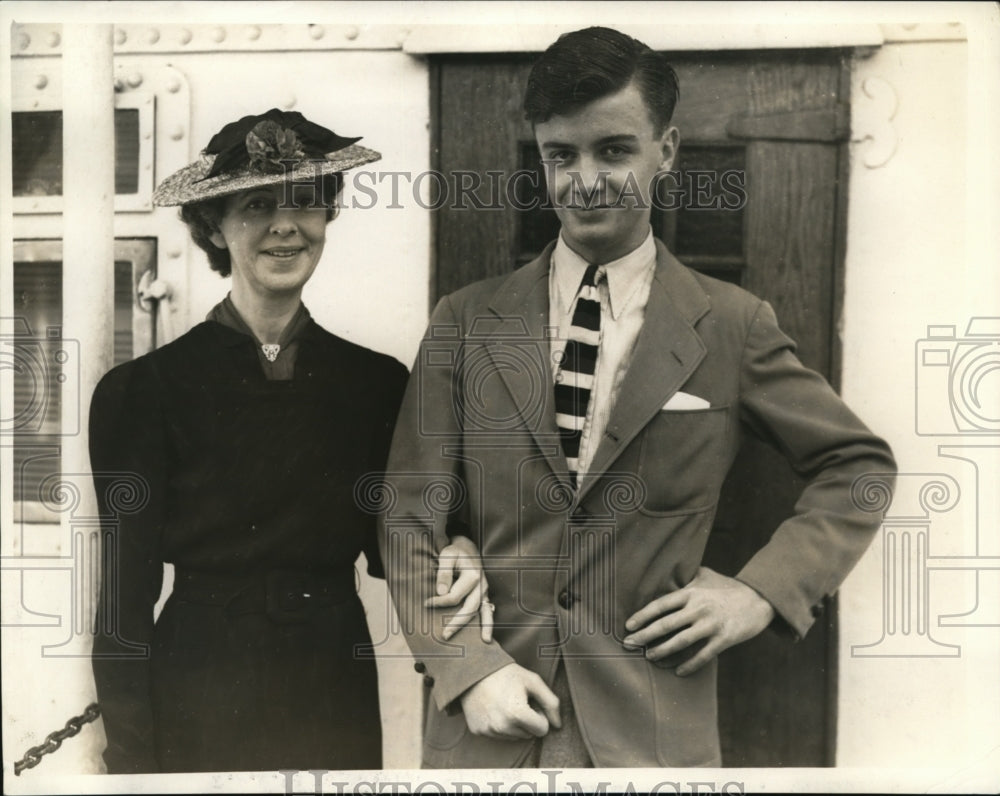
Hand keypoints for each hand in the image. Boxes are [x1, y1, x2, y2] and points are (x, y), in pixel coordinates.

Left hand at [425, 534, 492, 641]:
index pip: (454, 596)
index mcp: (472, 575)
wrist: (466, 548)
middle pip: (470, 608)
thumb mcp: (446, 555)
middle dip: (457, 623)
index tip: (426, 603)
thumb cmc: (454, 552)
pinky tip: (487, 637)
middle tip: (444, 636)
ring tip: (483, 643)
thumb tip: (440, 592)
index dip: (438, 602)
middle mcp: (481, 585)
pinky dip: (489, 623)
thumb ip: (443, 572)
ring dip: (483, 628)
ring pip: (484, 612)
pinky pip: (489, 611)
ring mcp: (485, 591)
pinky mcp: (485, 595)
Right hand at [460, 663, 560, 739]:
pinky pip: (497, 735)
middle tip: (517, 701)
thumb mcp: (532, 681)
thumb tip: (558, 725)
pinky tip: (493, 708)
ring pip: (514, 737)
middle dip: (527, 720)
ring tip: (505, 703)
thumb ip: (551, 702)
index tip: (531, 702)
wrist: (473, 670)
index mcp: (517, 714)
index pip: (542, 730)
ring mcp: (489, 730)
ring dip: (514, 724)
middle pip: (528, 735)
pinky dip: (499, 724)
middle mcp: (502, 727)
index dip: (540, 715)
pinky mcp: (478, 731)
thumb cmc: (506, 673)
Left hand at [622, 567, 774, 675]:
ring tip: (649, 658)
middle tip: (628, 644)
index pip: (661, 604)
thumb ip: (685, 577)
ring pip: (681, 641)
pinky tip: (678, 672)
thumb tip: (664, 571)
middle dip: (644, 636)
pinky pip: (703, 655)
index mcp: (691, 592)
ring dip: (662, 651)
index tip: (628, 625)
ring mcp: (712, 624)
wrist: (760, 598)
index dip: (643, 615)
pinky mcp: (725, 638)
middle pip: (666, 624)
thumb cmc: (728, 587)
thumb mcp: (705, 575)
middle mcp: (699, 608)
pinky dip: (689, 665)